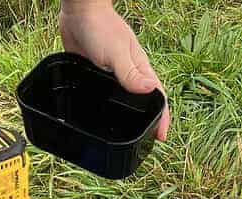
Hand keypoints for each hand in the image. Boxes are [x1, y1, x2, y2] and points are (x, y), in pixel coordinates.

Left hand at [59, 0, 169, 140]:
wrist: (79, 12)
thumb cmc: (101, 28)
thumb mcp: (117, 52)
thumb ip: (130, 72)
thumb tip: (150, 89)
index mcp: (140, 68)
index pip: (157, 96)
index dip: (162, 117)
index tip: (162, 137)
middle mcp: (129, 73)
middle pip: (142, 101)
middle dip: (147, 121)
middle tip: (144, 143)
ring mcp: (113, 74)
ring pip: (123, 100)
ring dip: (126, 115)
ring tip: (124, 135)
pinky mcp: (97, 74)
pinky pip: (104, 94)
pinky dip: (106, 106)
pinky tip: (100, 117)